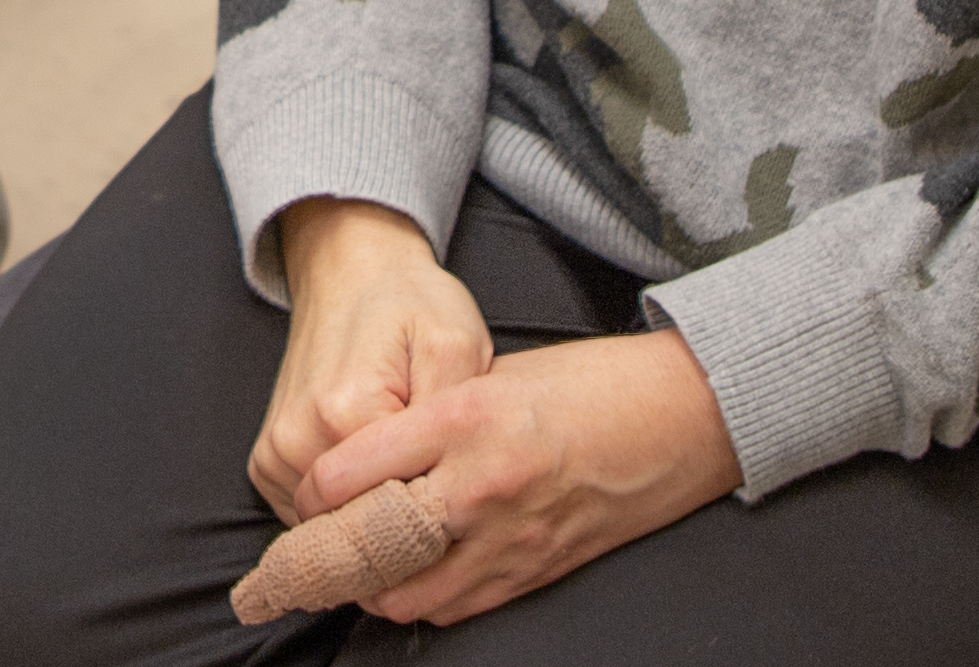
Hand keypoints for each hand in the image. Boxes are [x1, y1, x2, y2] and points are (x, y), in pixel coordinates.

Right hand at [251, 199, 491, 523]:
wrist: (351, 271)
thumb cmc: (410, 305)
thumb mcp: (456, 344)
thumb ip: (451, 420)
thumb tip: (444, 490)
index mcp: (345, 415)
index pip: (399, 511)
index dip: (438, 506)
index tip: (456, 478)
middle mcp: (296, 442)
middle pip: (362, 525)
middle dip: (402, 513)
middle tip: (429, 464)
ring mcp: (273, 457)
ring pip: (335, 526)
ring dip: (370, 508)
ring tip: (396, 457)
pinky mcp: (264, 465)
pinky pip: (311, 516)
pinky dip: (343, 503)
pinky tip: (367, 461)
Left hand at [295, 325, 740, 624]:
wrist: (680, 416)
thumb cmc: (587, 383)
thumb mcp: (492, 374)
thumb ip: (427, 419)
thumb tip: (365, 461)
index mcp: (462, 415)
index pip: (347, 474)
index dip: (312, 493)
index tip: (306, 494)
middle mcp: (478, 482)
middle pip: (365, 544)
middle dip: (321, 556)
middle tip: (298, 556)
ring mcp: (508, 534)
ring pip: (403, 591)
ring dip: (370, 584)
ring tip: (354, 567)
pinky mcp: (534, 569)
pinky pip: (453, 604)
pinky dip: (420, 596)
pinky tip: (410, 576)